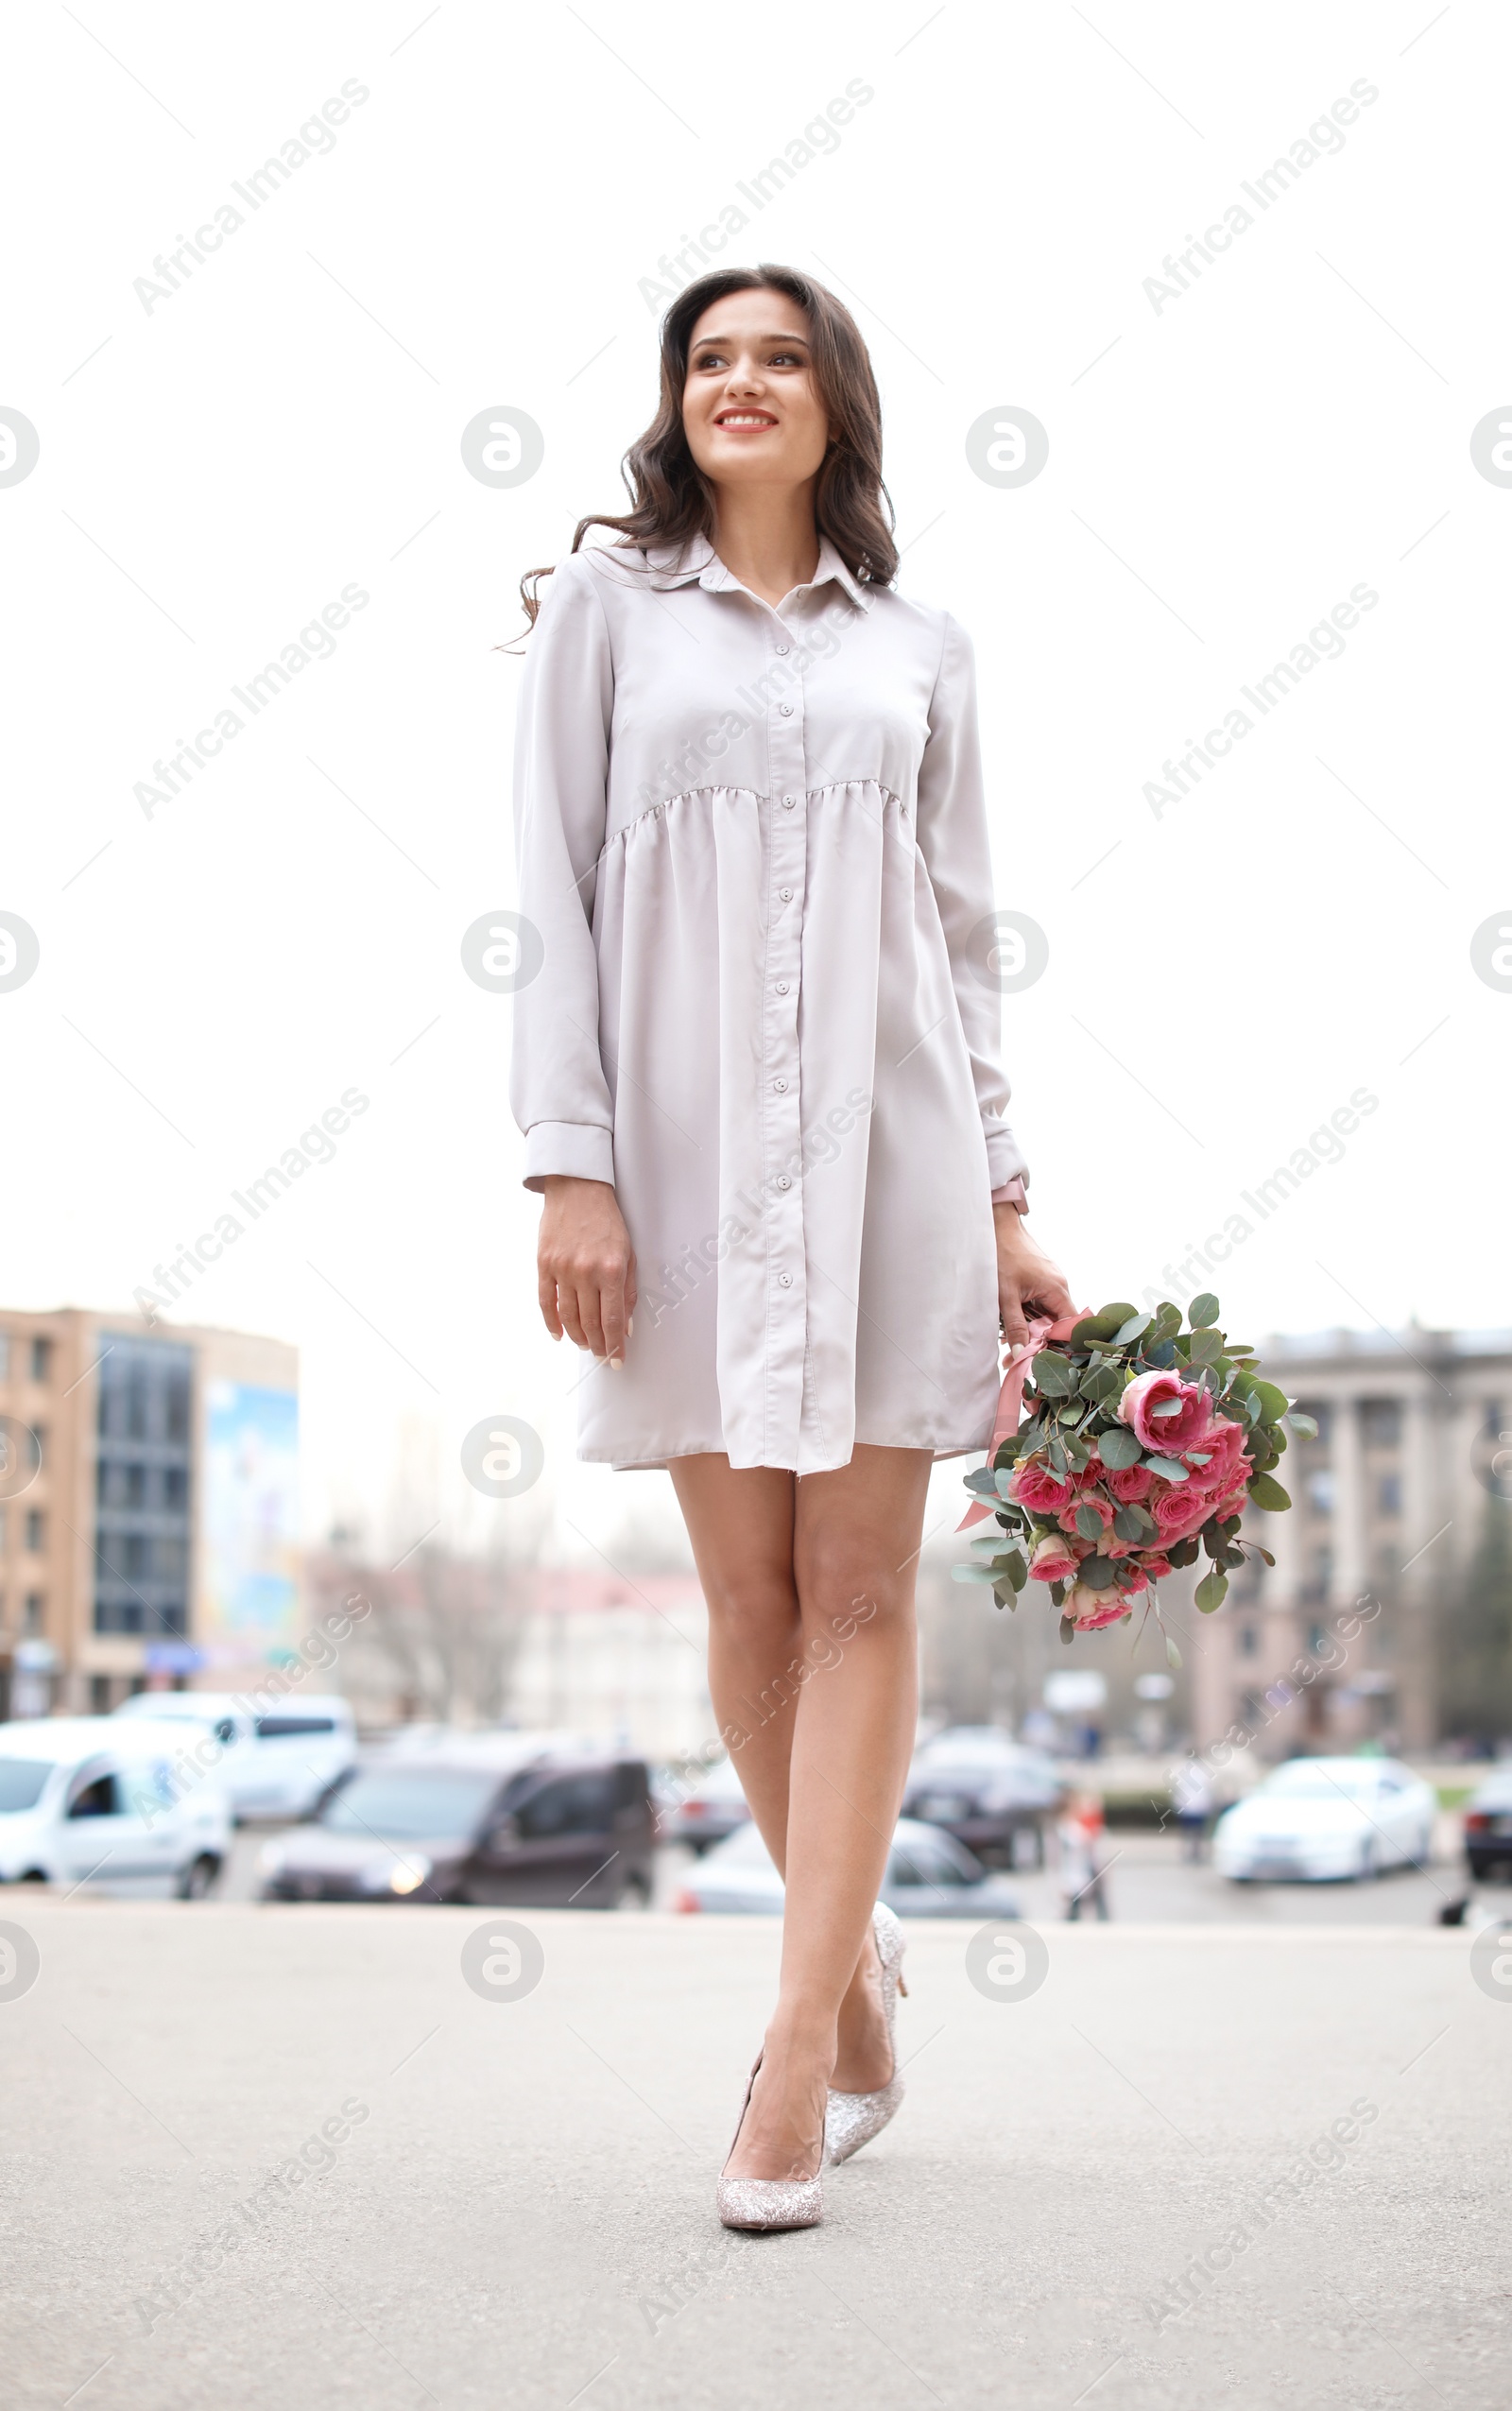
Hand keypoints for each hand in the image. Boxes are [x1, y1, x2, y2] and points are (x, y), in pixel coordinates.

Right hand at [538, 1177, 637, 1364]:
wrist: (578, 1190)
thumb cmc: (607, 1222)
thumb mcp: (628, 1253)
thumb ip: (627, 1291)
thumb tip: (624, 1325)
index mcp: (611, 1269)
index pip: (612, 1319)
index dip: (615, 1344)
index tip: (617, 1359)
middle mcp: (585, 1272)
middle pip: (590, 1322)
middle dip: (597, 1345)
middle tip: (602, 1356)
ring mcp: (562, 1269)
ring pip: (567, 1316)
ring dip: (577, 1337)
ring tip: (585, 1345)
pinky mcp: (544, 1264)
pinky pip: (546, 1301)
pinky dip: (552, 1323)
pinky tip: (559, 1335)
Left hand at [994, 1204, 1074, 1355]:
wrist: (996, 1226)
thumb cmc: (1002, 1255)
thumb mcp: (1006, 1297)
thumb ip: (1015, 1327)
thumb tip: (1021, 1355)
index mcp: (1057, 1289)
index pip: (1070, 1326)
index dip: (1058, 1344)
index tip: (1040, 1359)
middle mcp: (1059, 1285)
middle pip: (1057, 1323)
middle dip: (1038, 1341)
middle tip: (1015, 1356)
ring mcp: (1051, 1281)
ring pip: (1047, 1314)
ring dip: (1030, 1329)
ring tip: (1007, 1342)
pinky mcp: (1041, 1279)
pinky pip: (1039, 1304)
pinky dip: (1027, 1315)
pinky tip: (1009, 1323)